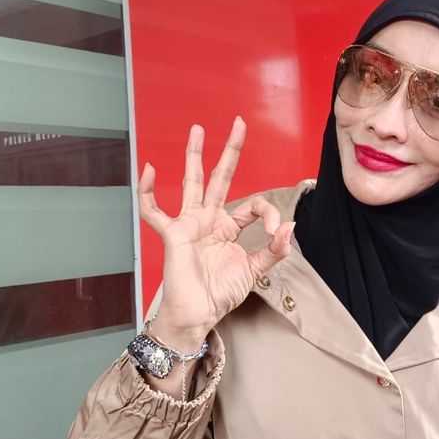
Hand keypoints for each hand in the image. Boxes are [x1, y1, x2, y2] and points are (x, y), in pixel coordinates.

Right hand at [138, 117, 293, 350]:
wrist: (198, 315)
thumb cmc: (220, 294)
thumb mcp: (254, 271)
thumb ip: (273, 250)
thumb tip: (290, 226)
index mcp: (229, 227)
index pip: (253, 206)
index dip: (268, 213)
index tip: (275, 231)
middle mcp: (209, 220)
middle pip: (220, 177)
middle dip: (229, 151)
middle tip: (238, 123)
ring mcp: (189, 224)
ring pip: (191, 182)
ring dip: (194, 155)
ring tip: (198, 129)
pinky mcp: (172, 235)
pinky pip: (153, 211)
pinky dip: (148, 191)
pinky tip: (149, 169)